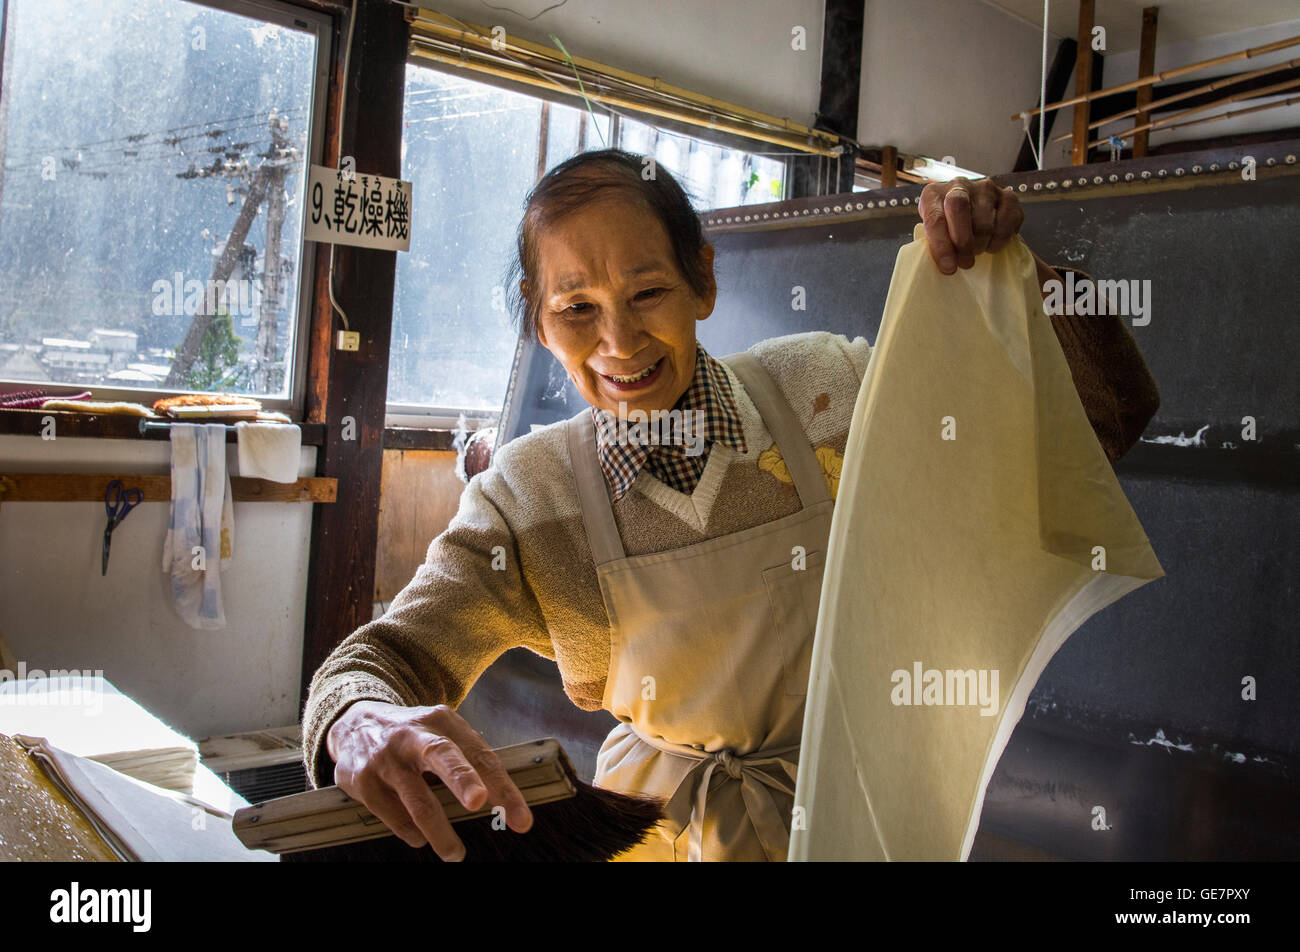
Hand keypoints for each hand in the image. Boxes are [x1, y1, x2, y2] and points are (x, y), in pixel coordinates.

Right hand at [326, 700, 532, 860]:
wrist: (355, 723)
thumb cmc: (414, 736)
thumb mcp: (442, 734)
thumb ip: (472, 762)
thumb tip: (507, 804)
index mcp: (441, 720)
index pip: (480, 755)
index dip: (503, 788)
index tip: (521, 820)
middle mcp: (413, 735)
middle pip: (441, 754)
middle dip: (462, 778)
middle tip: (478, 801)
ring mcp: (385, 757)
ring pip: (417, 800)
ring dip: (440, 833)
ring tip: (455, 853)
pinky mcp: (361, 779)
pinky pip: (393, 816)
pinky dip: (411, 832)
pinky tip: (419, 836)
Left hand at [918, 178, 1024, 274]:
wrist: (973, 216)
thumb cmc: (949, 229)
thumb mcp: (934, 234)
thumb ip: (935, 244)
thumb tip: (947, 264)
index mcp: (934, 194)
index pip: (934, 217)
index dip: (941, 245)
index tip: (948, 267)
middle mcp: (959, 184)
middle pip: (959, 207)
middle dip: (963, 242)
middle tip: (965, 263)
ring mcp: (986, 188)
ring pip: (985, 221)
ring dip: (981, 245)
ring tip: (976, 251)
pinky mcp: (1009, 196)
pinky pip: (1007, 222)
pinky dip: (999, 241)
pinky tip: (991, 244)